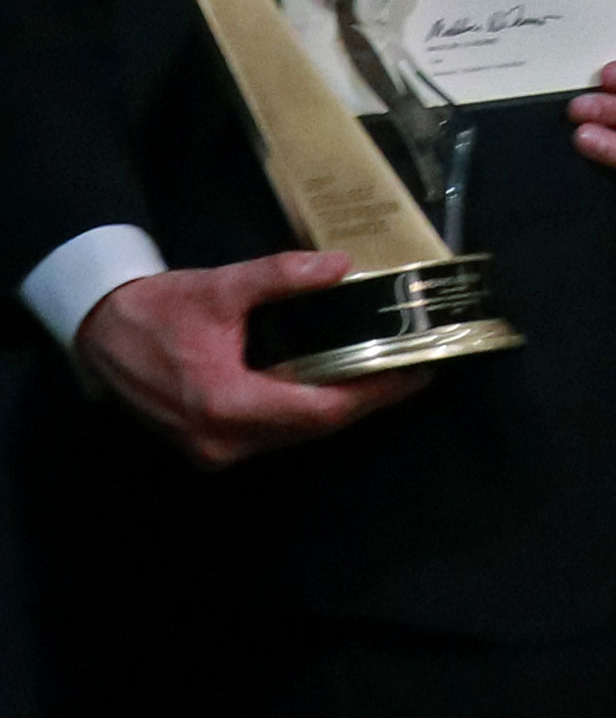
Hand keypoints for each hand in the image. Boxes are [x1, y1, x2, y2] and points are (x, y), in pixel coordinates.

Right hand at [73, 255, 429, 467]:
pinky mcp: (208, 445)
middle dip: (363, 400)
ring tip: (380, 377)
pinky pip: (272, 433)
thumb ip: (281, 277)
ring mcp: (213, 449)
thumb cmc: (156, 310)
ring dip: (336, 409)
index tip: (414, 375)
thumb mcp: (221, 287)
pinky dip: (304, 412)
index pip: (320, 410)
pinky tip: (333, 387)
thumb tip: (340, 267)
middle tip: (408, 372)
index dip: (372, 395)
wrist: (100, 330)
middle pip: (313, 427)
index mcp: (226, 404)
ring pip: (294, 434)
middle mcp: (223, 440)